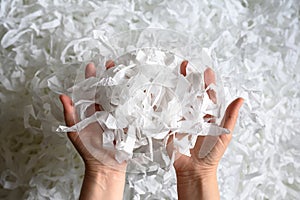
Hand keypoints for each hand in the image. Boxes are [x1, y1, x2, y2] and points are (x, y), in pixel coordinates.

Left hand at [60, 61, 125, 199]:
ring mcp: (118, 115)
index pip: (92, 90)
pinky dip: (137, 99)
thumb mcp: (75, 131)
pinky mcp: (128, 122)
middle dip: (110, 76)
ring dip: (124, 84)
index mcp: (93, 111)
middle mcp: (106, 111)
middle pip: (108, 89)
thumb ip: (70, 114)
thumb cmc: (89, 150)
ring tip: (127, 72)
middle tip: (113, 63)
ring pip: (121, 96)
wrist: (105, 165)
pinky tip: (140, 90)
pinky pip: (132, 109)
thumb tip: (62, 96)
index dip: (92, 78)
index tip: (93, 65)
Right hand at [174, 61, 243, 199]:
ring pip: (179, 99)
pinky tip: (160, 92)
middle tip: (185, 65)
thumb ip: (230, 116)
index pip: (208, 94)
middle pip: (191, 93)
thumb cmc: (211, 153)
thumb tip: (241, 99)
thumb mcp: (224, 133)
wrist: (194, 169)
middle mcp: (195, 114)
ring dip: (175, 86)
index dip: (207, 81)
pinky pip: (167, 112)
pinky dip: (162, 102)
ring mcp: (182, 119)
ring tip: (172, 74)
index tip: (205, 69)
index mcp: (208, 115)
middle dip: (188, 78)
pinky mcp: (171, 126)